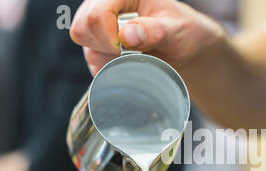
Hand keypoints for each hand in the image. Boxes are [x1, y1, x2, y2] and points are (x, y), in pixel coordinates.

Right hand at [70, 0, 223, 75]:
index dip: (110, 39)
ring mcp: (98, 26)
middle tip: (136, 53)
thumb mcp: (176, 31)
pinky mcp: (98, 46)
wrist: (183, 48)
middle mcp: (103, 4)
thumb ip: (154, 31)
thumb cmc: (183, 32)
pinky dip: (112, 70)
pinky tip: (131, 64)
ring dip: (112, 61)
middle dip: (108, 49)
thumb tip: (127, 35)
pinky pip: (93, 63)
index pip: (96, 16)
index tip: (132, 50)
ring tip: (138, 57)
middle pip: (83, 30)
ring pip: (86, 49)